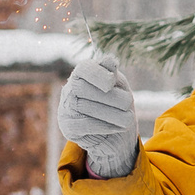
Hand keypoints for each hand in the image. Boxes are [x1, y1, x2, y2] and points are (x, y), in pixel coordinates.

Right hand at [57, 54, 138, 178]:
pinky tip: (118, 127)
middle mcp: (69, 90)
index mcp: (82, 75)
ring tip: (128, 118)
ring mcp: (66, 109)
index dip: (97, 74)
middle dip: (110, 97)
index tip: (111, 82)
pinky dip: (105, 126)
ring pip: (85, 107)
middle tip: (128, 103)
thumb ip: (112, 73)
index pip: (83, 68)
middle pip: (82, 88)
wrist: (115, 134)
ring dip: (112, 114)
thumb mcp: (118, 86)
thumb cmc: (116, 103)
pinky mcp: (68, 127)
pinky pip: (84, 125)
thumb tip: (110, 59)